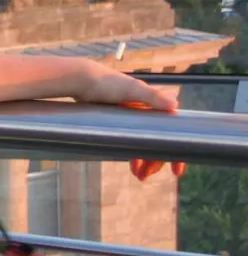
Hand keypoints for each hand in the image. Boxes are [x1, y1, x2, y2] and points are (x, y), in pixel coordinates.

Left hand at [75, 63, 186, 178]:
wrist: (78, 79)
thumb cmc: (105, 82)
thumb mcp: (130, 89)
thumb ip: (152, 97)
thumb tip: (176, 105)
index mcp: (153, 103)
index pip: (172, 131)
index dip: (176, 151)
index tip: (176, 171)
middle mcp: (145, 110)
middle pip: (158, 140)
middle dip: (156, 160)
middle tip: (146, 175)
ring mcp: (131, 116)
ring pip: (144, 142)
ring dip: (144, 159)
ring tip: (139, 176)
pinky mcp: (117, 120)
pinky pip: (131, 140)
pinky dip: (132, 151)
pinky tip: (131, 163)